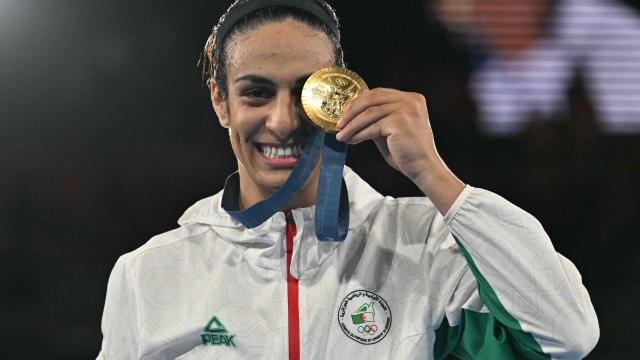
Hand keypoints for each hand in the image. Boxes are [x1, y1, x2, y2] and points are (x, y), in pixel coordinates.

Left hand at [335, 88, 464, 214]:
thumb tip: (352, 116)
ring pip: (369, 113)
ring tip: (341, 134)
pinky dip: (358, 134)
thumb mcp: (390, 130)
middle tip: (339, 122)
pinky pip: (372, 126)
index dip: (359, 102)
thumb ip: (377, 119)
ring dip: (352, 125)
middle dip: (352, 110)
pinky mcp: (400, 121)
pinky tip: (350, 140)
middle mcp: (411, 100)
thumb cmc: (407, 152)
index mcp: (412, 98)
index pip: (379, 93)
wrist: (423, 168)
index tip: (345, 113)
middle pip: (372, 98)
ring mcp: (406, 109)